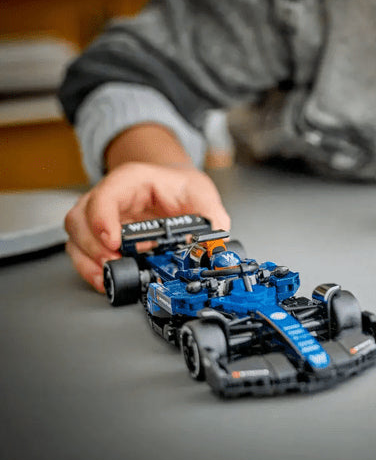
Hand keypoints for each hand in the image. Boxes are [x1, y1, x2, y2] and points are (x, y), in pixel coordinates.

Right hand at [64, 162, 229, 292]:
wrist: (175, 186)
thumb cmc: (181, 187)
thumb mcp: (202, 195)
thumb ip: (212, 218)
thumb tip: (216, 245)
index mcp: (133, 180)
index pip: (107, 193)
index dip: (103, 217)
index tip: (113, 241)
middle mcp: (109, 196)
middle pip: (81, 216)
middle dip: (92, 245)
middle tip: (112, 264)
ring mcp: (101, 216)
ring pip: (76, 235)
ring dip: (87, 260)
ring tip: (106, 276)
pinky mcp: (101, 235)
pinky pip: (83, 250)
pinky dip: (89, 267)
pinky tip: (105, 279)